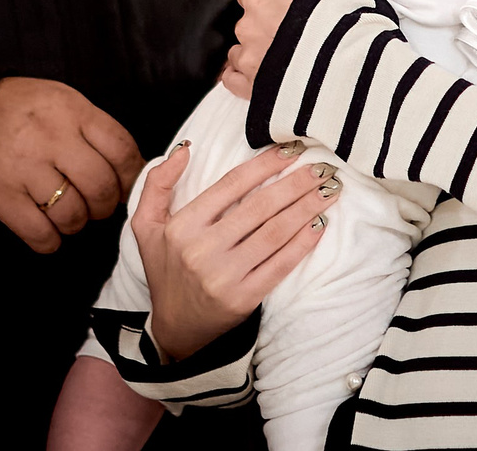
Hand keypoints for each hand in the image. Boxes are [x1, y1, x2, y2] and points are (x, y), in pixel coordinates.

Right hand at [0, 77, 143, 254]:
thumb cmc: (32, 111)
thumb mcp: (70, 105)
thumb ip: (101, 134)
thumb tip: (139, 172)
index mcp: (71, 112)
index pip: (121, 150)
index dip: (132, 175)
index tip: (127, 184)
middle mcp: (48, 138)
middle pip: (100, 188)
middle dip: (106, 204)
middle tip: (97, 203)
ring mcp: (22, 168)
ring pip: (72, 215)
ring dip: (78, 222)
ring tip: (69, 211)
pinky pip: (41, 235)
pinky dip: (51, 238)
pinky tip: (48, 226)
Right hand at [133, 139, 336, 361]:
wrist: (176, 327)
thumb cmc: (166, 269)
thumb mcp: (146, 225)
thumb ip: (158, 183)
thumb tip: (184, 150)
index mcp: (182, 226)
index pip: (232, 185)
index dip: (265, 165)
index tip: (291, 151)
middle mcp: (202, 250)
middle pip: (260, 207)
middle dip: (296, 184)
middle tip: (322, 168)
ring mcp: (225, 276)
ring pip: (275, 233)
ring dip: (307, 208)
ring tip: (329, 191)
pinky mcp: (244, 299)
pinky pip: (280, 265)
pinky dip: (303, 243)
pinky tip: (319, 224)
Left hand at [220, 0, 332, 99]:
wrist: (347, 52)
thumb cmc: (333, 4)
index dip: (268, 0)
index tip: (285, 6)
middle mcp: (247, 28)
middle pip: (247, 24)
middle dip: (264, 27)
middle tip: (291, 31)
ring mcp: (250, 60)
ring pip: (240, 53)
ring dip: (255, 53)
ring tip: (282, 55)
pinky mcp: (255, 88)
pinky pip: (234, 82)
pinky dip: (240, 79)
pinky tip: (257, 76)